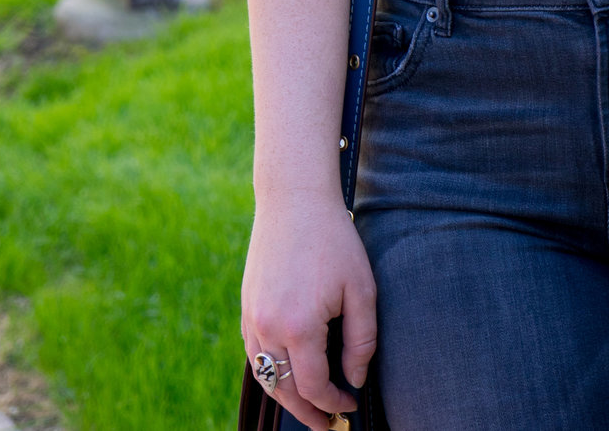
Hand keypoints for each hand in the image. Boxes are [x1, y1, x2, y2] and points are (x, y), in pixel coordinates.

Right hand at [242, 192, 376, 430]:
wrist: (293, 200)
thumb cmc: (333, 242)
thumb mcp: (361, 290)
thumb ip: (361, 341)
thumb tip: (355, 379)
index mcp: (298, 328)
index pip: (315, 386)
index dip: (335, 402)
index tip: (351, 404)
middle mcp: (268, 328)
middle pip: (285, 390)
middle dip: (308, 412)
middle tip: (328, 423)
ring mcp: (252, 318)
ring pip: (265, 375)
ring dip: (286, 395)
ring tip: (308, 406)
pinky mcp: (246, 306)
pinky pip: (254, 352)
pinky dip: (270, 370)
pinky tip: (289, 371)